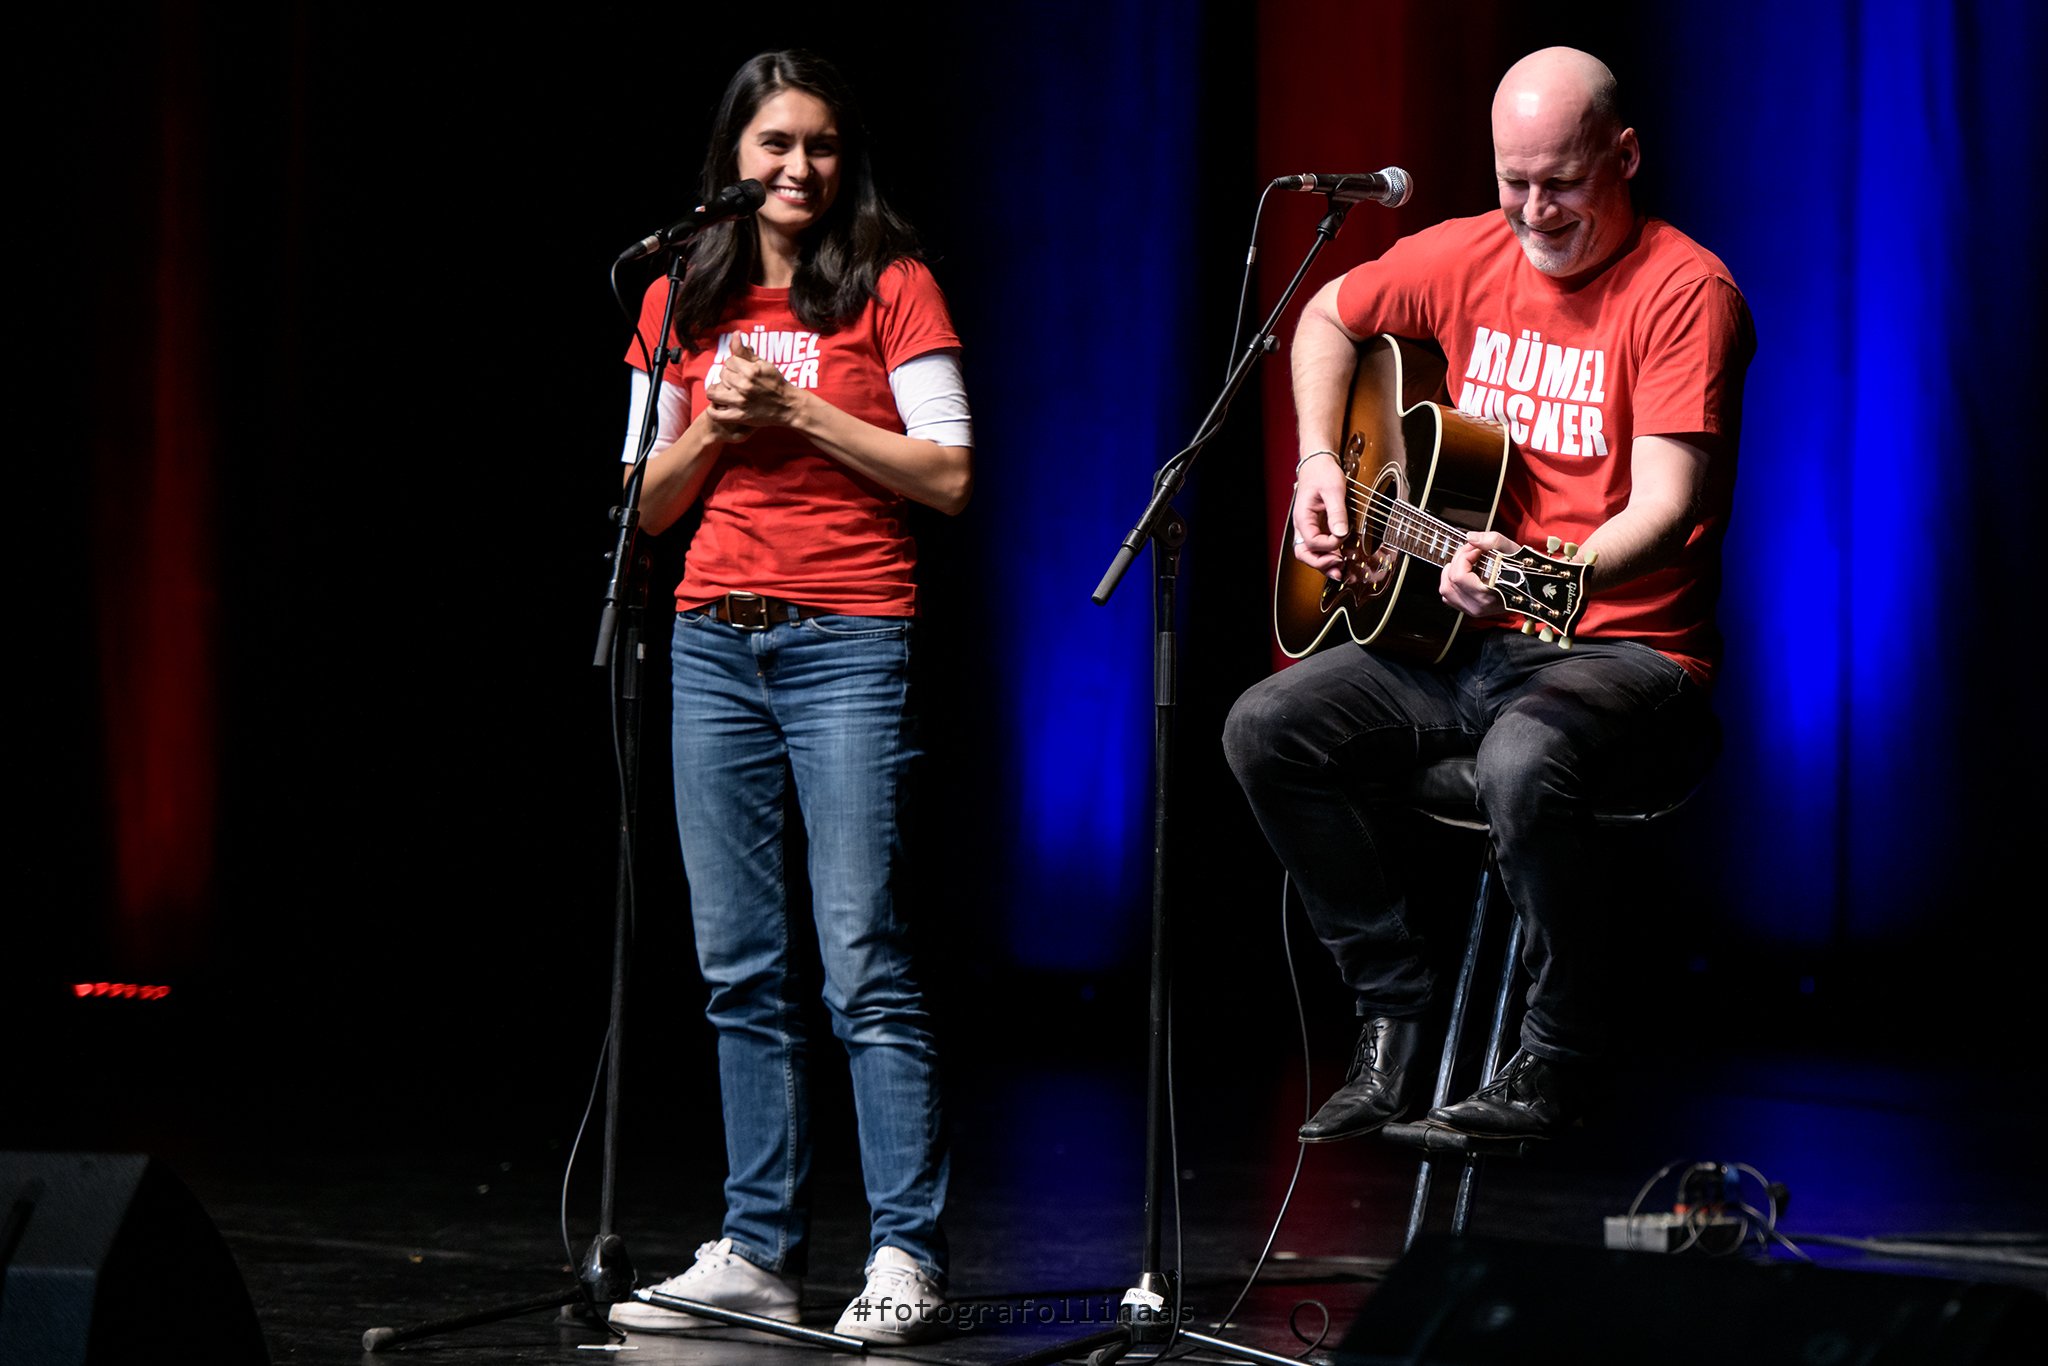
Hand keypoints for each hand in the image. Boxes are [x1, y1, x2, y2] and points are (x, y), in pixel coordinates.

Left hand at [704, 338, 802, 428]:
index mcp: (751, 370)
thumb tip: (735, 333)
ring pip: (713, 392)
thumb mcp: (763, 364)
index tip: (740, 370)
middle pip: (722, 375)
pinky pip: (716, 414)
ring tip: (724, 391)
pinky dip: (713, 410)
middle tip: (737, 382)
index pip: (729, 361)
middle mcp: (744, 386)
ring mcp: (740, 402)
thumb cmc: (776, 383)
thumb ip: (745, 351)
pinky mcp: (740, 416)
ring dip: (717, 390)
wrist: (789, 406)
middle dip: (728, 376)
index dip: (734, 364)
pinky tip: (718, 405)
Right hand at [1291, 451, 1352, 579]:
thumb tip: (1341, 532)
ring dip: (1324, 565)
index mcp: (1303, 517)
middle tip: (1339, 568)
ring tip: (1341, 572)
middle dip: (1321, 564)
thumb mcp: (1333, 489)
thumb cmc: (1323, 473)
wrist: (1318, 464)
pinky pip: (1319, 548)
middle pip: (1305, 554)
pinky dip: (1328, 557)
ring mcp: (1309, 528)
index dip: (1328, 544)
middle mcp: (1303, 526)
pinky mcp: (1318, 528)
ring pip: (1311, 554)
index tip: (1342, 536)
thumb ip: (1337, 512)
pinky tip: (1341, 562)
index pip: (1311, 541)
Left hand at [1440, 530, 1515, 617]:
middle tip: (1471, 551)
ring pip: (1446, 589)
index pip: (1459, 575)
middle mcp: (1478, 606)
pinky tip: (1464, 574)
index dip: (1464, 555)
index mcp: (1487, 594)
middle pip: (1450, 580)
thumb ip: (1492, 540)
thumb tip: (1470, 538)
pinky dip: (1452, 583)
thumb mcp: (1511, 549)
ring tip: (1465, 562)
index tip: (1477, 548)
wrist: (1532, 586)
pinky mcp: (1470, 610)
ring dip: (1451, 571)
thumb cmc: (1523, 568)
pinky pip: (1449, 596)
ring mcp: (1473, 610)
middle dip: (1457, 560)